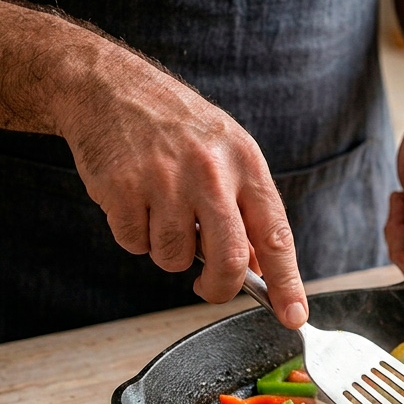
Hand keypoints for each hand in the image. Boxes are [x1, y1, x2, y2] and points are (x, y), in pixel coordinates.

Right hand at [50, 45, 307, 326]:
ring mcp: (166, 181)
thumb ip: (245, 207)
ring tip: (159, 210)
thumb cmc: (175, 126)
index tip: (293, 315)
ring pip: (174, 259)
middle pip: (229, 261)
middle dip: (219, 288)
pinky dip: (133, 234)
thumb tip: (261, 268)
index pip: (275, 235)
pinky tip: (133, 199)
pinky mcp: (123, 189)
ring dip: (166, 251)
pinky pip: (134, 244)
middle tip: (207, 287)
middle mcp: (210, 172)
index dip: (287, 283)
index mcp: (245, 162)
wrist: (110, 87)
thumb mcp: (226, 151)